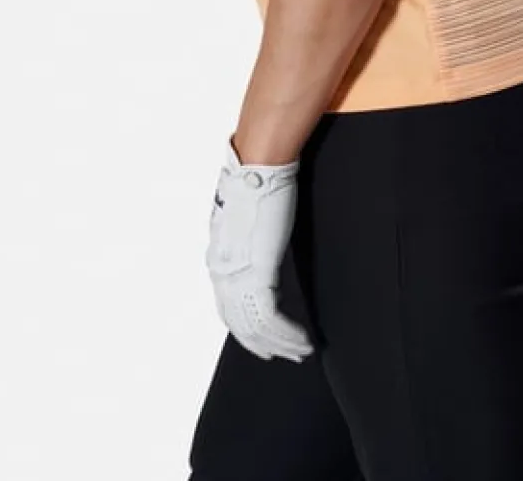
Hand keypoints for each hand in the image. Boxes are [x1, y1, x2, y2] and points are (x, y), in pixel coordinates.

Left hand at [205, 139, 314, 361]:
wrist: (258, 166)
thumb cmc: (256, 182)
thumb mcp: (247, 220)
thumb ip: (249, 240)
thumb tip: (260, 246)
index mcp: (219, 258)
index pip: (229, 308)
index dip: (246, 330)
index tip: (264, 343)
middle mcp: (222, 271)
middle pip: (239, 323)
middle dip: (264, 345)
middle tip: (287, 355)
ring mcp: (237, 274)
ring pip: (256, 327)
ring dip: (281, 344)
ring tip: (301, 351)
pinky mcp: (257, 273)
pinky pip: (270, 319)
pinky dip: (287, 334)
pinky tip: (303, 340)